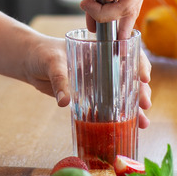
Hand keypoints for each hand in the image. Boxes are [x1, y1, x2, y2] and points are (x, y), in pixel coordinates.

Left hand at [23, 34, 152, 128]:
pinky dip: (119, 115)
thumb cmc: (42, 54)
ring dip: (134, 107)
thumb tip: (65, 101)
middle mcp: (103, 65)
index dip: (139, 63)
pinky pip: (108, 105)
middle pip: (130, 76)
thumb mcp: (52, 62)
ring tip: (142, 122)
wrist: (30, 63)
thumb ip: (59, 79)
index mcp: (99, 49)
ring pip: (123, 93)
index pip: (127, 52)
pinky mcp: (90, 95)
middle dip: (141, 90)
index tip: (144, 77)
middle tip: (145, 104)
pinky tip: (129, 126)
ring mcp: (98, 81)